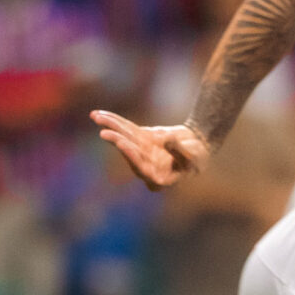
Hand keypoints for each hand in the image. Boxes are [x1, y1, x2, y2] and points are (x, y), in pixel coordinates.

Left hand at [93, 111, 210, 190]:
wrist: (198, 147)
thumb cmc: (198, 157)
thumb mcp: (193, 157)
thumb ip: (180, 151)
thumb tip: (167, 141)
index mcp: (158, 178)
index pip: (141, 167)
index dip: (131, 155)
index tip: (121, 143)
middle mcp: (146, 168)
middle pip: (129, 153)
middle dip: (117, 140)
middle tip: (105, 131)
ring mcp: (141, 153)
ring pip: (124, 138)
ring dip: (110, 126)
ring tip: (95, 116)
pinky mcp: (140, 141)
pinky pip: (127, 130)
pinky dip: (115, 121)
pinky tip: (100, 115)